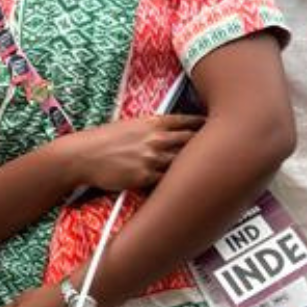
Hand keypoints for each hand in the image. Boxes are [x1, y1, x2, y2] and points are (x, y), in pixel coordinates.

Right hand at [57, 113, 203, 192]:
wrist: (82, 155)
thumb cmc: (103, 140)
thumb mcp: (129, 125)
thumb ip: (151, 128)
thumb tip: (167, 132)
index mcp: (152, 122)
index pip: (187, 121)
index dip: (203, 125)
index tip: (216, 127)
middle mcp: (155, 138)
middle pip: (192, 141)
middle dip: (207, 144)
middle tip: (223, 148)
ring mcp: (152, 158)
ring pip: (184, 162)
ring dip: (196, 166)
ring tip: (212, 170)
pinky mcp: (145, 177)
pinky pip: (169, 180)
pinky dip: (178, 182)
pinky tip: (188, 185)